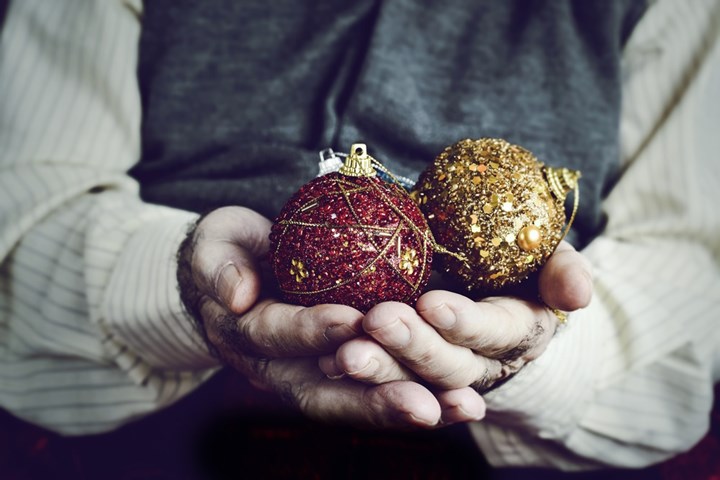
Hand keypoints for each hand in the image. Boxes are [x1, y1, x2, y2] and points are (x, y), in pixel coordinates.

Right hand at [178, 206, 485, 426]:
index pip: (279, 337)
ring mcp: (315, 374)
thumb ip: (218, 266)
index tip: (351, 322)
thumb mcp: (214, 246)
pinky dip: (425, 398)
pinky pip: (383, 389)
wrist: (239, 276)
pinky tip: (468, 402)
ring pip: (360, 401)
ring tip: (461, 408)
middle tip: (421, 403)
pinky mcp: (346, 371)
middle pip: (326, 393)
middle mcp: (283, 368)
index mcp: (248, 335)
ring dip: (410, 408)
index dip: (312, 332)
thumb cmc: (230, 252)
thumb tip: (236, 295)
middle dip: (375, 399)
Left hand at [322, 241, 592, 391]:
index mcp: (516, 332)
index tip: (432, 304)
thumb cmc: (513, 260)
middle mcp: (480, 362)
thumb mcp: (545, 255)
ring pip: (411, 381)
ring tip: (344, 355)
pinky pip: (383, 381)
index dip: (466, 323)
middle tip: (377, 321)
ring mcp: (440, 372)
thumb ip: (562, 269)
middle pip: (448, 365)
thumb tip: (578, 295)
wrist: (484, 278)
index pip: (495, 333)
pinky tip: (328, 362)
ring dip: (380, 371)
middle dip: (413, 347)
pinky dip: (358, 378)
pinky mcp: (406, 371)